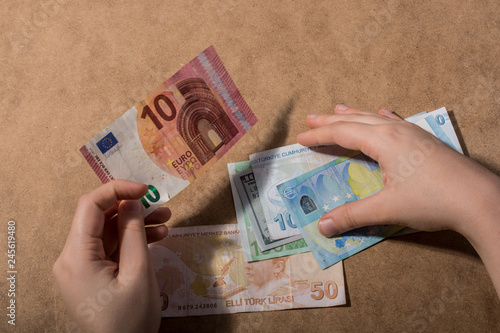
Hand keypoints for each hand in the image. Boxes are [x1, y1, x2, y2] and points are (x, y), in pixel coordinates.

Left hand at [53, 180, 169, 331]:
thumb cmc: (130, 321)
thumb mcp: (138, 273)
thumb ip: (134, 233)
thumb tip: (132, 201)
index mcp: (76, 257)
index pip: (89, 206)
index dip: (117, 190)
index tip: (145, 189)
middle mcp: (71, 258)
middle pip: (99, 218)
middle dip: (131, 208)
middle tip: (161, 204)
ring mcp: (80, 267)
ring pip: (107, 232)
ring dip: (135, 224)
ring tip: (166, 219)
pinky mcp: (90, 274)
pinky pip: (109, 248)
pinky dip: (131, 241)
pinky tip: (156, 237)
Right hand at [297, 105, 499, 296]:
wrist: (480, 200)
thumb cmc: (432, 201)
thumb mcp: (387, 209)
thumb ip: (352, 216)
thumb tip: (322, 226)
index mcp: (383, 142)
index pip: (343, 133)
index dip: (319, 135)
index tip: (300, 137)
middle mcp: (396, 131)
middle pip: (356, 120)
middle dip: (330, 120)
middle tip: (310, 118)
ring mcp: (413, 133)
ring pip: (375, 118)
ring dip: (354, 114)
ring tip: (338, 108)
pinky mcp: (425, 141)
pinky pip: (398, 121)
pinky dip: (383, 116)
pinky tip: (384, 112)